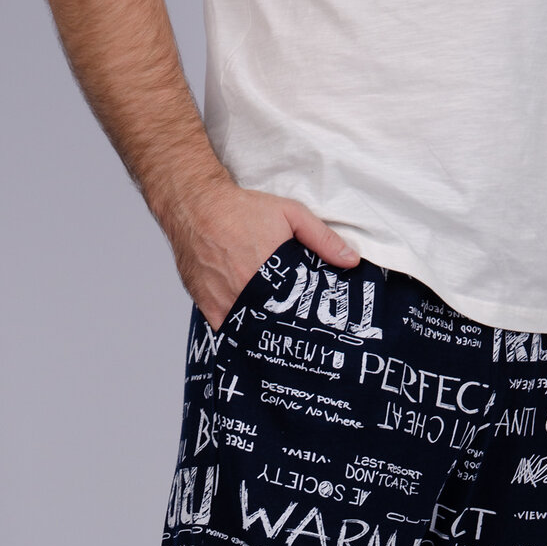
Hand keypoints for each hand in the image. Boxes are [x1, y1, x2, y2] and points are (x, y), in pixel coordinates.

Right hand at [168, 179, 360, 332]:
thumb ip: (322, 238)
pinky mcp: (208, 307)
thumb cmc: (241, 209)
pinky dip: (239, 334)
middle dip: (287, 332)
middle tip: (301, 339)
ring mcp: (224, 303)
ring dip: (264, 335)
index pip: (296, 314)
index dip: (306, 324)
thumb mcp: (290, 214)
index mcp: (270, 273)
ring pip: (250, 332)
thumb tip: (351, 260)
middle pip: (273, 326)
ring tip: (279, 337)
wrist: (194, 206)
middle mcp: (245, 292)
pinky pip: (227, 331)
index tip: (316, 331)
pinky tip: (252, 332)